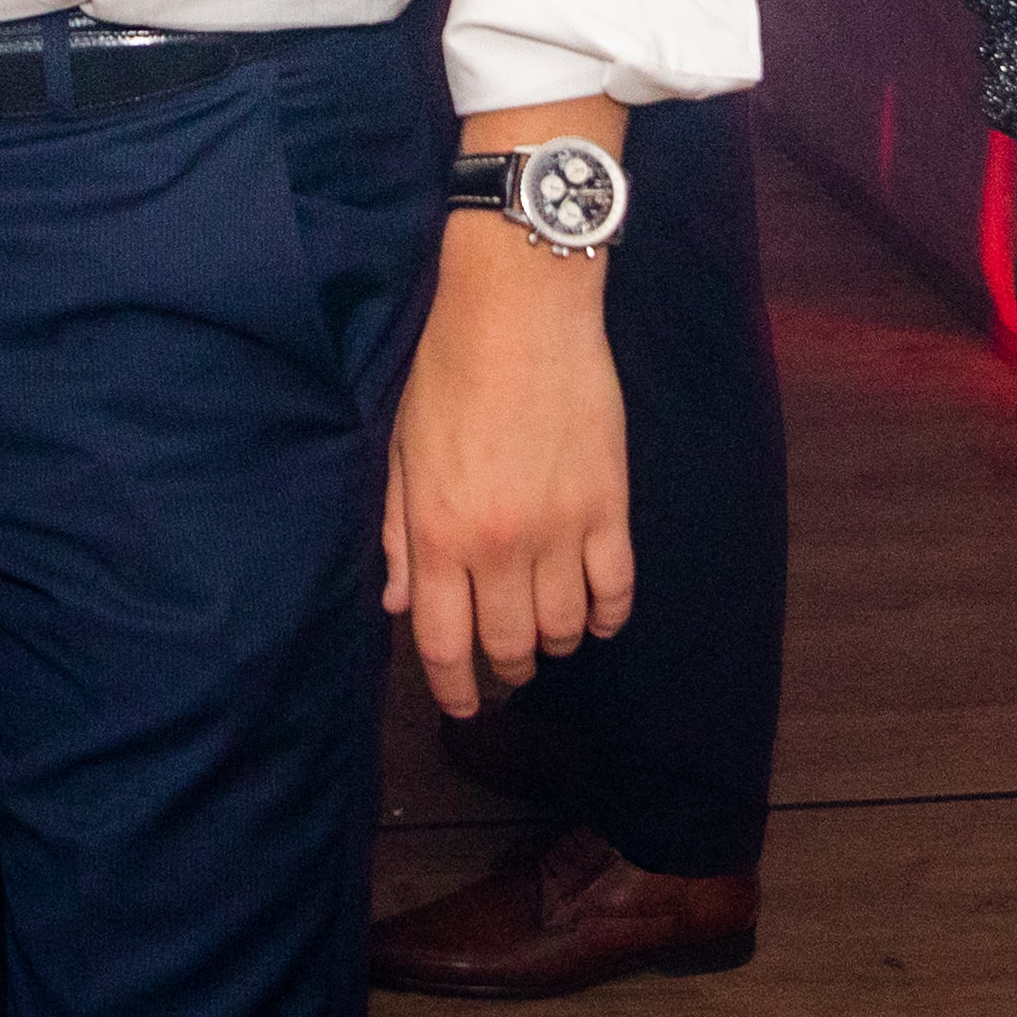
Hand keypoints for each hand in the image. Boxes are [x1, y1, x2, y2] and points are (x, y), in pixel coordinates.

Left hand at [382, 214, 633, 717]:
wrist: (519, 312)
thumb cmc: (447, 372)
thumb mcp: (401, 451)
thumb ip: (398, 534)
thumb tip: (399, 605)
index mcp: (439, 533)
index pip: (445, 644)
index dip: (454, 688)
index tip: (462, 705)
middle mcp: (499, 546)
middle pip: (510, 648)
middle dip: (507, 672)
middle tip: (507, 668)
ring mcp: (560, 530)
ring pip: (566, 629)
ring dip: (557, 644)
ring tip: (549, 635)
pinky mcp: (610, 506)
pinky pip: (618, 590)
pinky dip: (609, 616)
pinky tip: (598, 616)